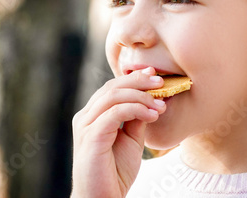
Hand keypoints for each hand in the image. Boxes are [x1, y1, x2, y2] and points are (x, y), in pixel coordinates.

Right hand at [71, 67, 165, 197]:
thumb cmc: (115, 172)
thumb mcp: (131, 139)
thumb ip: (136, 118)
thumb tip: (150, 99)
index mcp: (92, 115)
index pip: (112, 87)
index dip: (133, 78)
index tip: (155, 74)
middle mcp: (85, 117)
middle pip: (112, 87)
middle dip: (138, 81)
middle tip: (161, 82)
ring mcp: (86, 126)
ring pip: (113, 96)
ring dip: (141, 96)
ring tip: (161, 104)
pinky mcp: (91, 137)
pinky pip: (115, 113)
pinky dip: (136, 109)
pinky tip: (152, 115)